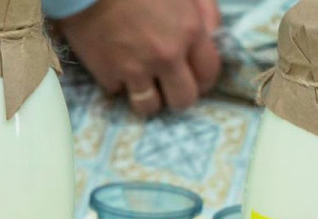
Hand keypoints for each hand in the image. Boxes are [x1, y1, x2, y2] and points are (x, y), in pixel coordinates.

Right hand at [56, 0, 222, 115]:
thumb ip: (205, 11)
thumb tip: (211, 35)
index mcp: (190, 32)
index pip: (209, 74)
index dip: (204, 81)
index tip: (194, 79)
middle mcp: (166, 57)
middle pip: (183, 100)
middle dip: (178, 96)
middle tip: (169, 87)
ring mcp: (135, 70)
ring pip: (149, 107)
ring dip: (148, 98)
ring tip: (142, 86)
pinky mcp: (107, 75)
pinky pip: (118, 92)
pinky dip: (118, 83)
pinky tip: (115, 67)